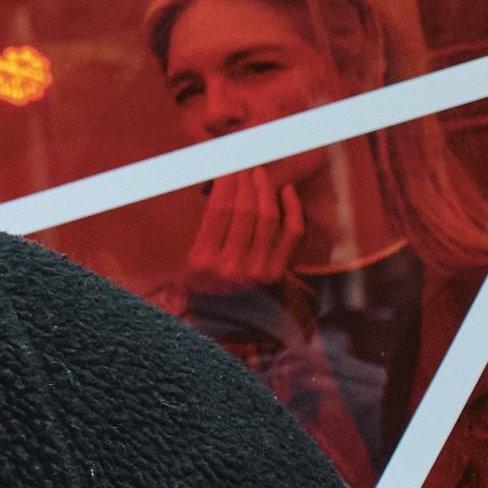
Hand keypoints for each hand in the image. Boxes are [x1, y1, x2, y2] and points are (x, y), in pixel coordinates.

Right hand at [183, 168, 303, 296]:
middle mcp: (231, 266)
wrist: (225, 320)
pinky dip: (293, 209)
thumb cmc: (205, 282)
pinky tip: (287, 191)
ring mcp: (258, 271)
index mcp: (204, 260)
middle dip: (246, 182)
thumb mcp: (194, 258)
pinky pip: (291, 233)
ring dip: (266, 190)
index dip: (227, 183)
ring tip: (260, 175)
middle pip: (245, 210)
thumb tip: (223, 187)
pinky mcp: (278, 273)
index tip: (230, 167)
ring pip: (268, 217)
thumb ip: (208, 227)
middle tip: (246, 167)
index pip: (220, 209)